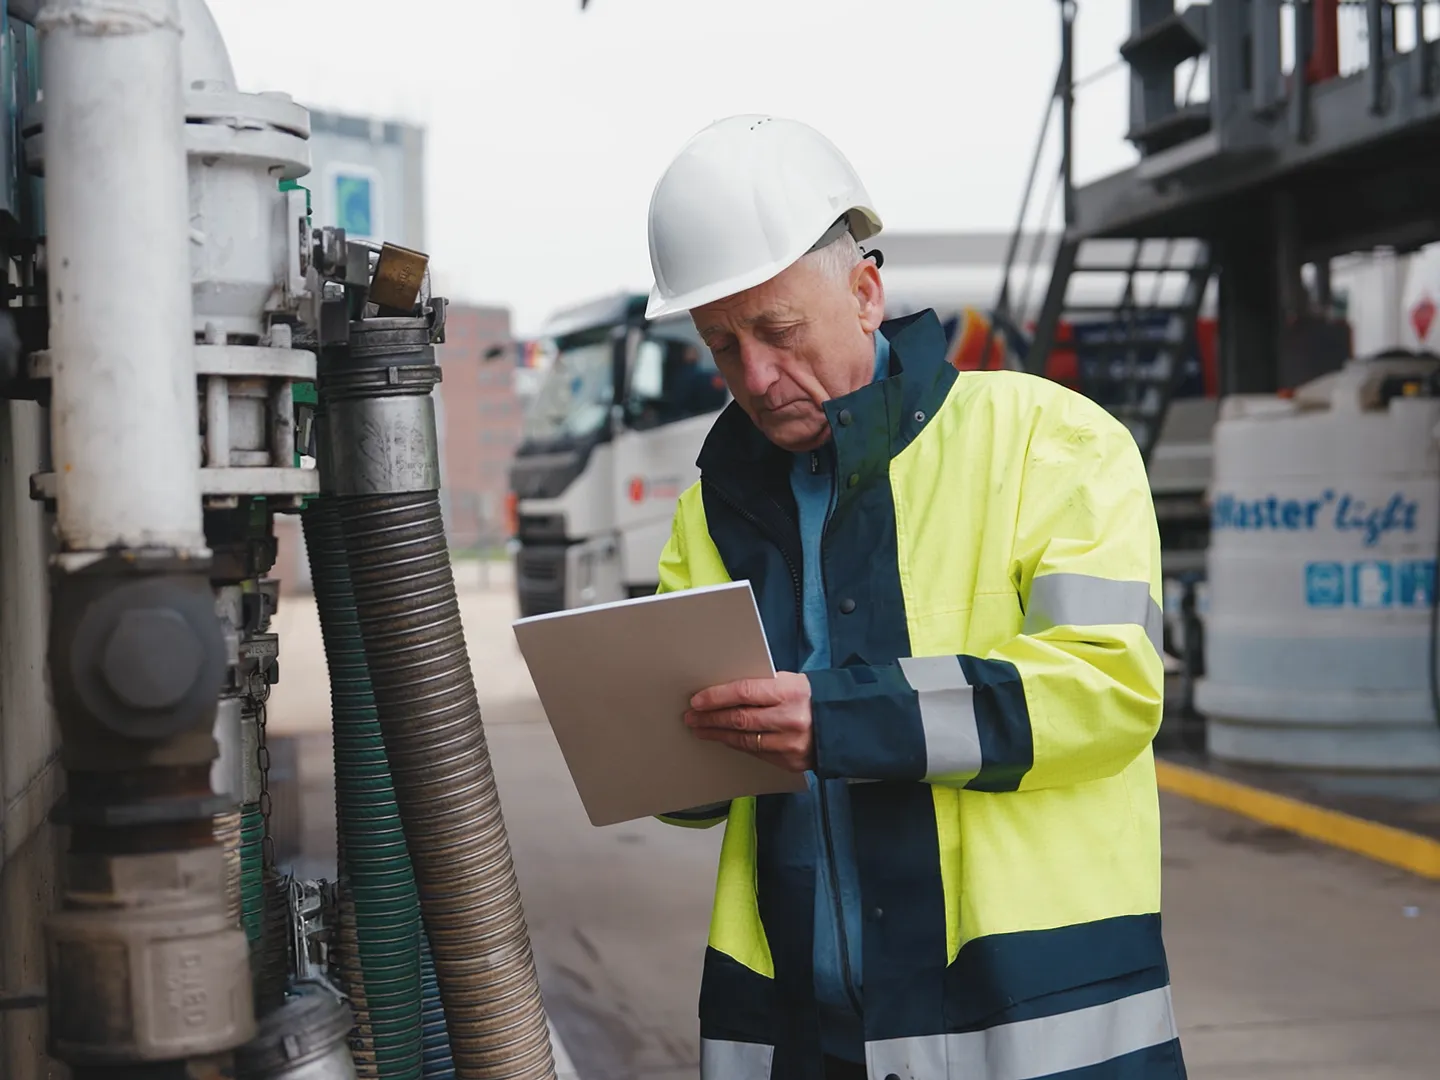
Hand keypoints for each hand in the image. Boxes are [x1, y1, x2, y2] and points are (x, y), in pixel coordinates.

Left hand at [684, 672, 813, 773]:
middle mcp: (790, 719)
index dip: (716, 697)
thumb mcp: (790, 682)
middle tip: (692, 717)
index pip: (744, 692)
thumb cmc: (810, 697)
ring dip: (718, 734)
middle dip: (711, 718)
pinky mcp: (790, 762)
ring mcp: (790, 744)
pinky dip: (738, 744)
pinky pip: (756, 753)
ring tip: (701, 729)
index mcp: (789, 692)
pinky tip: (725, 739)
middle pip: (740, 719)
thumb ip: (762, 686)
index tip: (697, 700)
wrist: (842, 723)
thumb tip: (724, 691)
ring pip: (744, 740)